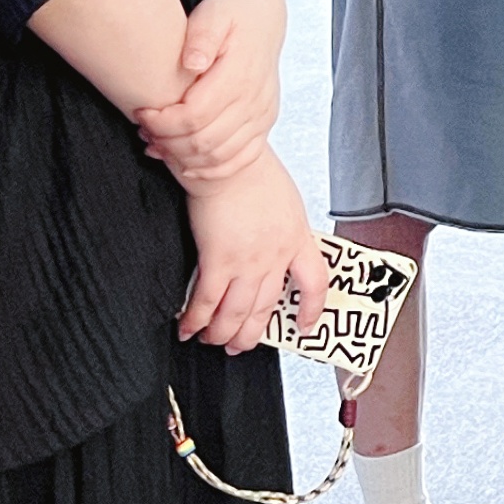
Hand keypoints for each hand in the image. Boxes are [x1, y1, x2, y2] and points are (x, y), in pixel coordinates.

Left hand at [136, 0, 282, 186]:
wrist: (262, 18)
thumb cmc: (231, 14)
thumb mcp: (214, 13)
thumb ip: (202, 35)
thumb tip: (191, 63)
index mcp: (239, 75)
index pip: (194, 116)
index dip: (162, 122)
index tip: (141, 113)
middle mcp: (255, 100)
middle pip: (205, 141)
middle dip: (168, 142)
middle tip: (145, 130)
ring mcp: (262, 115)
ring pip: (221, 155)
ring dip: (185, 157)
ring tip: (160, 144)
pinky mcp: (264, 123)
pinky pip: (242, 159)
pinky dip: (213, 168)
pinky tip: (188, 163)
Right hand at [179, 149, 326, 354]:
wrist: (228, 159)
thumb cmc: (250, 167)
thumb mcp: (283, 198)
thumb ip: (281, 224)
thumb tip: (271, 237)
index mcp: (296, 237)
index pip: (315, 282)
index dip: (312, 308)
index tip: (306, 324)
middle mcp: (275, 255)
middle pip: (266, 307)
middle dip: (251, 333)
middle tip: (239, 344)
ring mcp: (248, 262)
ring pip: (237, 313)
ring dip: (222, 332)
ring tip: (213, 340)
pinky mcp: (218, 261)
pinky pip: (207, 302)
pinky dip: (196, 320)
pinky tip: (187, 328)